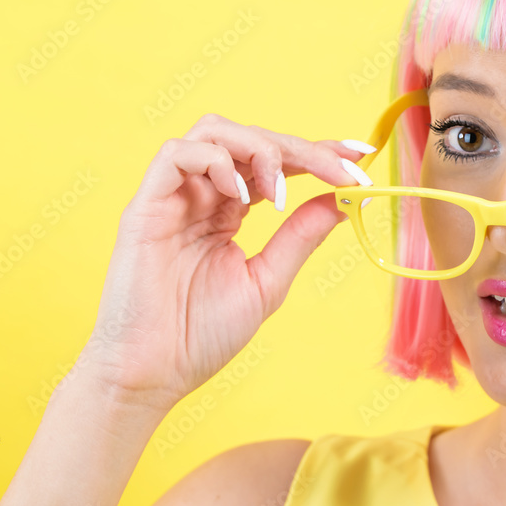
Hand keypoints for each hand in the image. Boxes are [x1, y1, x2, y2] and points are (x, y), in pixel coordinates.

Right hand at [78, 114, 373, 410]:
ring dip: (258, 148)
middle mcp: (202, 195)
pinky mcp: (145, 207)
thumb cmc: (202, 334)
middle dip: (303, 149)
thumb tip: (341, 199)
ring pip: (213, 131)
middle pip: (252, 139)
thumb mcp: (268, 279)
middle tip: (342, 169)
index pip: (276, 163)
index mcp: (229, 210)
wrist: (153, 373)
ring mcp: (173, 197)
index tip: (360, 154)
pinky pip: (175, 155)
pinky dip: (215, 161)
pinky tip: (240, 195)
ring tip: (280, 187)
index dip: (318, 151)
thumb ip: (300, 237)